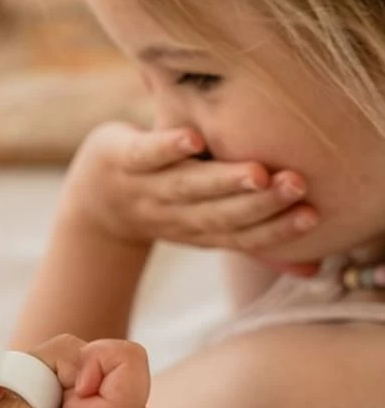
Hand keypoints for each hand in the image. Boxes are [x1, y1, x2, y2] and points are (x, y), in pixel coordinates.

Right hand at [0, 335, 150, 407]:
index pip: (124, 356)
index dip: (91, 357)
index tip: (70, 390)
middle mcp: (111, 406)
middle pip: (76, 354)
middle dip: (40, 373)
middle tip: (26, 407)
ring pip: (56, 371)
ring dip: (30, 391)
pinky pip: (48, 393)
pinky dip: (29, 406)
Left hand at [65, 121, 317, 252]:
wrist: (94, 203)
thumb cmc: (169, 205)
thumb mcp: (206, 225)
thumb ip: (252, 236)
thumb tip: (313, 269)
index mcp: (198, 230)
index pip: (239, 235)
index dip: (274, 229)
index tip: (312, 216)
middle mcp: (173, 215)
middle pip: (217, 214)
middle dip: (258, 205)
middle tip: (296, 186)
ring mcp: (146, 188)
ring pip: (186, 187)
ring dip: (222, 182)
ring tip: (258, 173)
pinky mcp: (122, 159)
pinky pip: (144, 154)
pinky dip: (166, 148)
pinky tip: (192, 138)